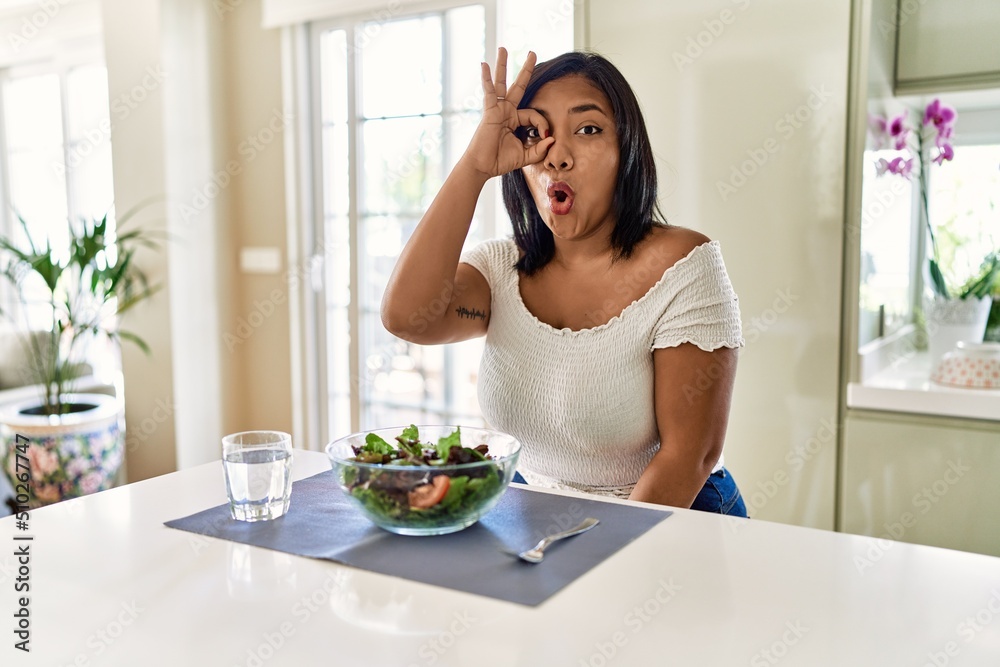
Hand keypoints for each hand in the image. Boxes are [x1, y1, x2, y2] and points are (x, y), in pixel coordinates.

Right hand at [460, 47, 554, 179]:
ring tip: (503, 48)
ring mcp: (497, 110)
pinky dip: (486, 79)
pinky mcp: (489, 112)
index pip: (534, 115)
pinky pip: (489, 92)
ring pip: (501, 83)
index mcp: (515, 120)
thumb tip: (552, 139)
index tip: (546, 137)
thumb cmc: (499, 161)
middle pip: (518, 86)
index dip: (542, 124)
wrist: (483, 167)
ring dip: (502, 66)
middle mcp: (506, 112)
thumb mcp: (525, 156)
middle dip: (526, 70)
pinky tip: (484, 65)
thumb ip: (539, 149)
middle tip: (532, 52)